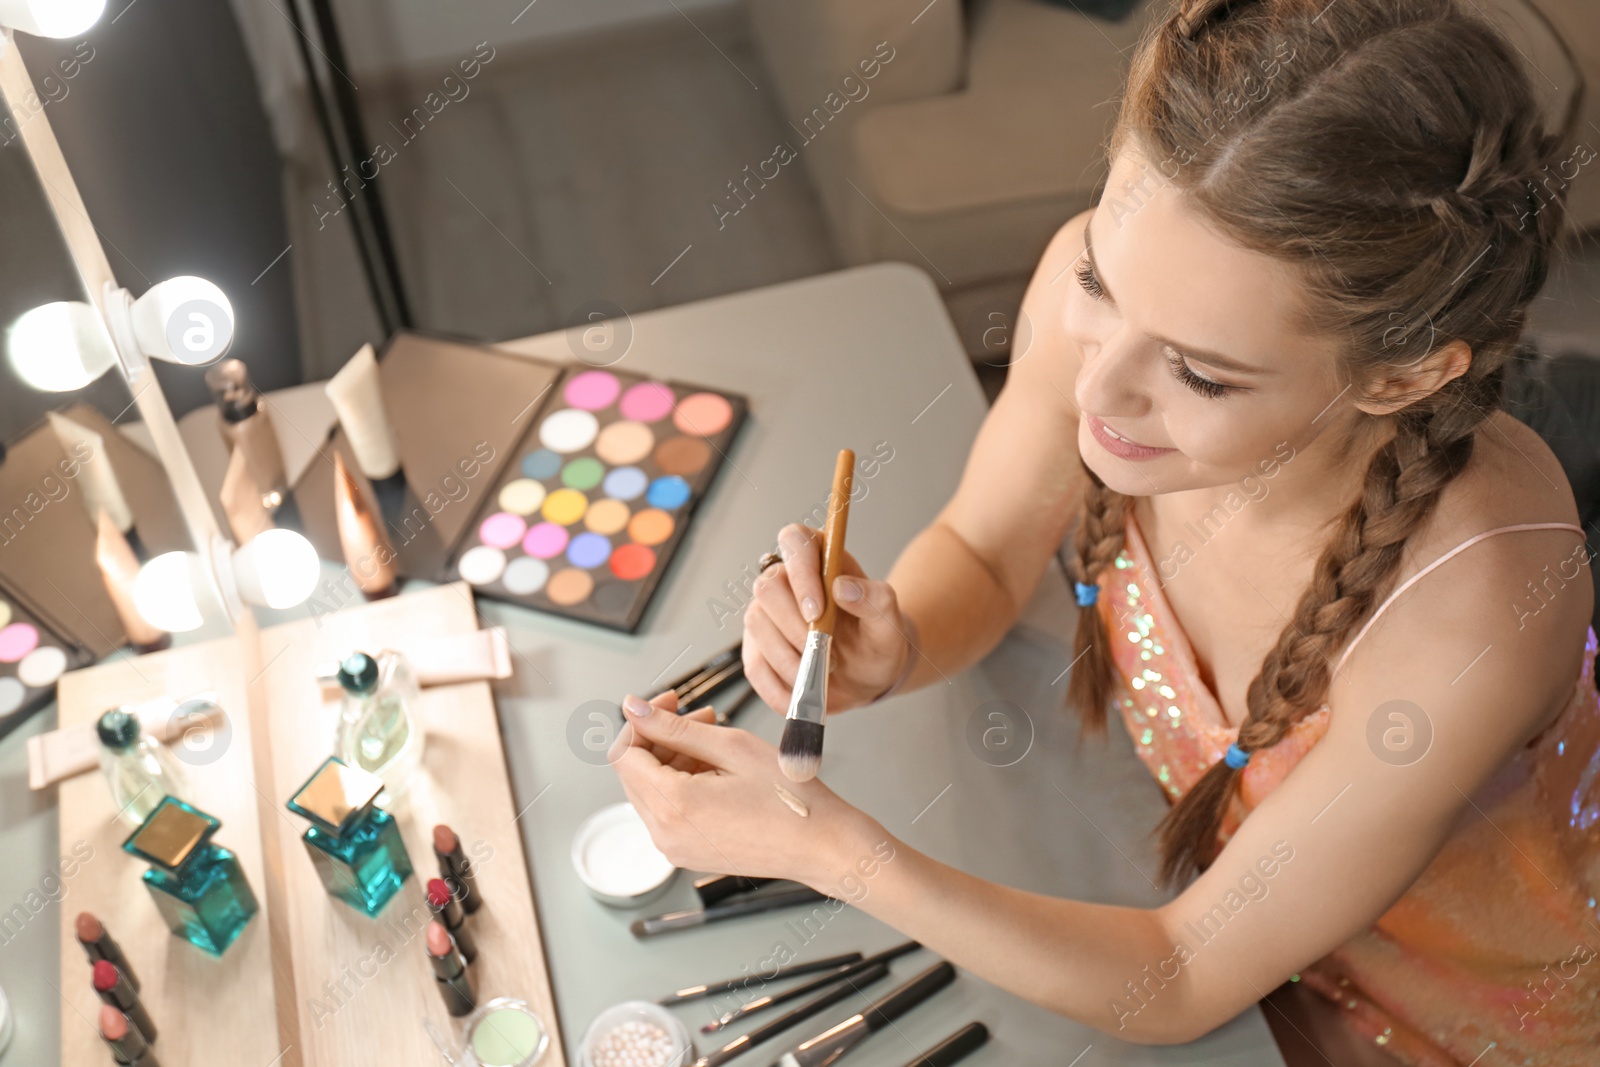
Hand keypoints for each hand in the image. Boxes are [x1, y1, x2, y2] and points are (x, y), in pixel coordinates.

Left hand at [609, 690, 877, 890]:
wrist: (822, 846)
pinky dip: (682, 784)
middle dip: (659, 737)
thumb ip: (675, 727)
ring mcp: (675, 848)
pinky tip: (716, 770)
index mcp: (672, 805)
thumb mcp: (732, 747)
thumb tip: (634, 709)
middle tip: (700, 715)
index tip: (670, 701)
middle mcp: (664, 833)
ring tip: (716, 742)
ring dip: (672, 759)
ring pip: (651, 790)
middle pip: (634, 772)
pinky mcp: (688, 853)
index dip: (642, 720)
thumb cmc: (789, 798)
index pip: (624, 753)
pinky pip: (668, 811)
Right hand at [742, 523, 910, 713]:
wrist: (867, 677)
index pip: (794, 540)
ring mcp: (766, 613)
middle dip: (796, 627)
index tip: (817, 611)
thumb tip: (844, 587)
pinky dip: (777, 686)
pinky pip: (753, 665)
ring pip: (756, 623)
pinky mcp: (756, 647)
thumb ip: (876, 600)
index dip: (800, 572)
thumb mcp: (889, 624)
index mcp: (820, 558)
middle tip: (826, 652)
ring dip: (789, 658)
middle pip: (767, 586)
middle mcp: (786, 580)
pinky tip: (802, 694)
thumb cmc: (877, 641)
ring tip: (820, 673)